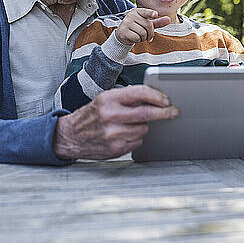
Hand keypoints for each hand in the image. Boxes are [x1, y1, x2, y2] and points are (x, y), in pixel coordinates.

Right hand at [53, 85, 178, 159]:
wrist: (70, 136)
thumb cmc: (91, 115)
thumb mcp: (105, 99)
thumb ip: (127, 97)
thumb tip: (153, 97)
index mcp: (109, 99)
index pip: (140, 93)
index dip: (158, 96)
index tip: (166, 100)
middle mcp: (111, 116)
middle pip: (148, 114)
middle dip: (165, 113)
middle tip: (173, 112)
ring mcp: (113, 134)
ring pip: (143, 129)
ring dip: (143, 126)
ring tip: (130, 123)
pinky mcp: (115, 149)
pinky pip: (137, 142)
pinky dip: (135, 138)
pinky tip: (123, 134)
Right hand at [115, 8, 170, 45]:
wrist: (123, 34)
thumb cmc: (137, 28)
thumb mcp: (148, 24)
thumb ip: (158, 22)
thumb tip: (169, 19)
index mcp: (138, 11)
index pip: (146, 12)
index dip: (151, 13)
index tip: (156, 14)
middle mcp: (131, 15)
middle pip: (148, 25)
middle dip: (150, 33)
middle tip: (147, 36)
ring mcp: (126, 22)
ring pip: (142, 32)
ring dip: (143, 38)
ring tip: (139, 36)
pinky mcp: (123, 31)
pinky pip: (136, 37)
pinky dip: (137, 40)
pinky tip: (134, 38)